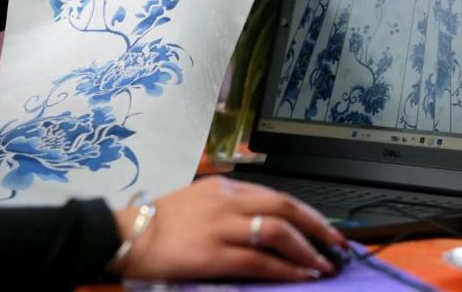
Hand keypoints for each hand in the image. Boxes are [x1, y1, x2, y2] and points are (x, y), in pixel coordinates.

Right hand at [113, 176, 345, 281]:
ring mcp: (222, 226)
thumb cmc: (158, 222)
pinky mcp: (214, 253)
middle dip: (317, 225)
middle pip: (285, 206)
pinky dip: (286, 268)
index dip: (305, 211)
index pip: (275, 195)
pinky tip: (302, 275)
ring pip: (278, 232)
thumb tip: (262, 222)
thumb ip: (229, 205)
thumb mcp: (198, 200)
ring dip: (307, 249)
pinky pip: (260, 260)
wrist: (123, 235)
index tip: (322, 226)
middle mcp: (228, 200)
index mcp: (224, 186)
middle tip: (338, 241)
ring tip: (324, 263)